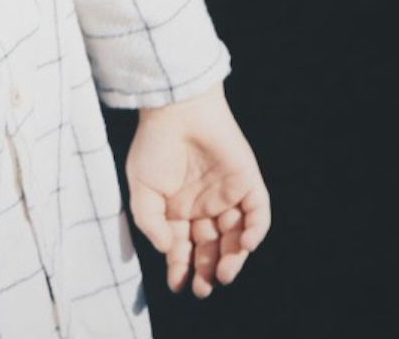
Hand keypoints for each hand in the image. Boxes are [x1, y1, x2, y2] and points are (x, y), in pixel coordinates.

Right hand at [125, 83, 270, 297]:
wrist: (177, 109)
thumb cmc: (154, 145)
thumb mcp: (141, 188)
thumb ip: (150, 222)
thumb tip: (166, 250)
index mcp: (177, 210)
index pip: (182, 248)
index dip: (181, 268)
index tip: (179, 285)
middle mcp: (203, 207)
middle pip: (211, 248)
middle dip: (208, 270)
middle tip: (204, 288)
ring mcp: (227, 196)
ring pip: (235, 237)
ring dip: (232, 258)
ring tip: (223, 274)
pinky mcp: (248, 182)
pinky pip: (258, 214)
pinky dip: (255, 231)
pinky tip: (244, 245)